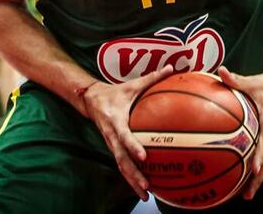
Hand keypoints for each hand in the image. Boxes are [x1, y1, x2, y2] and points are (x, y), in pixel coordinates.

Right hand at [81, 66, 172, 201]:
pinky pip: (121, 165)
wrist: (91, 100)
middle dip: (133, 173)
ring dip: (131, 180)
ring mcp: (111, 143)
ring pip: (120, 166)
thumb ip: (151, 78)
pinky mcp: (112, 148)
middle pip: (121, 158)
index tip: (144, 156)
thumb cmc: (115, 93)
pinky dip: (130, 178)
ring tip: (145, 194)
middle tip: (147, 185)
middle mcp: (111, 135)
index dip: (132, 146)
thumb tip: (172, 68)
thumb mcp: (131, 85)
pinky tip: (141, 189)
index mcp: (115, 120)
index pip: (124, 135)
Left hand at [217, 65, 262, 199]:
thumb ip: (235, 79)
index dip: (260, 155)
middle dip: (259, 179)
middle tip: (247, 195)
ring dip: (259, 179)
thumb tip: (220, 70)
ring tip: (246, 195)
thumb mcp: (251, 80)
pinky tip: (245, 179)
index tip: (254, 169)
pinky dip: (258, 170)